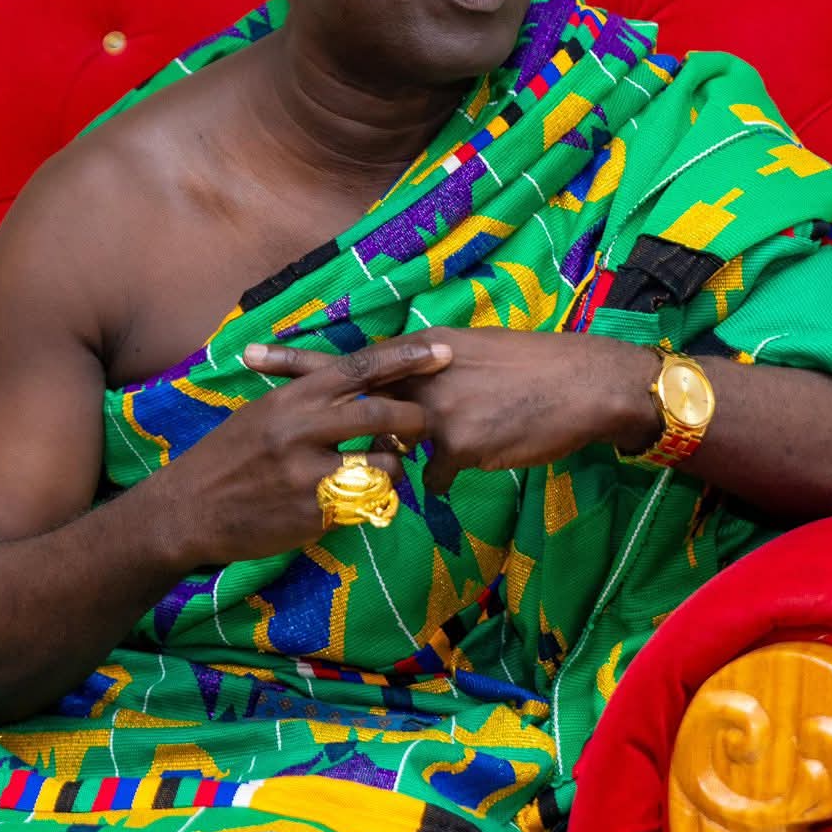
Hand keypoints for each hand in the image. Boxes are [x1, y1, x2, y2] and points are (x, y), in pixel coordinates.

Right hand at [154, 335, 441, 568]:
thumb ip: (305, 395)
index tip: (441, 351)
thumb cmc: (228, 455)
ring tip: (389, 467)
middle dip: (415, 419)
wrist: (186, 510)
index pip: (358, 368)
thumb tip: (355, 378)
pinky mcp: (312, 514)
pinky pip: (364, 505)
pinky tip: (363, 499)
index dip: (405, 358)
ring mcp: (306, 474)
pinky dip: (373, 500)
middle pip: (380, 414)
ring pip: (382, 465)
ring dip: (397, 466)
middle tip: (427, 423)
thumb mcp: (261, 411)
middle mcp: (300, 430)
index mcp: (290, 397)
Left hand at [246, 329, 660, 494]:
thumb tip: (411, 395)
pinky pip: (434, 478)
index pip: (353, 358)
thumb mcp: (477, 356)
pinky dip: (446, 480)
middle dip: (296, 382)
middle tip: (247, 369)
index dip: (301, 359)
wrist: (585, 382)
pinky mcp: (459, 445)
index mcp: (426, 351)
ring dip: (390, 462)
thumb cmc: (538, 369)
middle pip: (347, 387)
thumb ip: (437, 374)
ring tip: (400, 464)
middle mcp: (421, 375)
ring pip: (392, 446)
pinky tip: (478, 464)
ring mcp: (436, 411)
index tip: (255, 354)